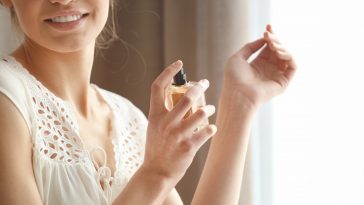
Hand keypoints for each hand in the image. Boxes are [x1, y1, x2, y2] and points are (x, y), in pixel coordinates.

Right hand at [141, 60, 216, 182]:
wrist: (156, 173)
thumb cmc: (156, 149)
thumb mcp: (154, 127)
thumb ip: (164, 113)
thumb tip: (180, 99)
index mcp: (155, 115)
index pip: (158, 87)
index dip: (169, 72)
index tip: (178, 64)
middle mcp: (165, 122)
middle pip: (187, 96)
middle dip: (199, 87)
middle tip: (205, 83)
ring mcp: (177, 135)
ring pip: (200, 112)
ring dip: (208, 109)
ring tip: (210, 109)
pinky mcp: (188, 146)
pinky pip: (207, 131)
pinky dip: (212, 129)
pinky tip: (212, 129)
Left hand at [223, 24, 296, 105]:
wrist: (238, 94)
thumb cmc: (234, 78)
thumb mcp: (237, 58)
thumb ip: (250, 47)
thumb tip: (264, 39)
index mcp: (258, 64)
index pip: (268, 47)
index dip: (270, 36)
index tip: (268, 26)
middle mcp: (269, 69)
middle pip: (278, 49)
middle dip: (275, 39)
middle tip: (268, 34)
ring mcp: (276, 75)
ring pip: (286, 56)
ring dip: (281, 46)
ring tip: (272, 45)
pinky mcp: (283, 82)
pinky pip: (292, 66)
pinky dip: (288, 56)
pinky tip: (278, 52)